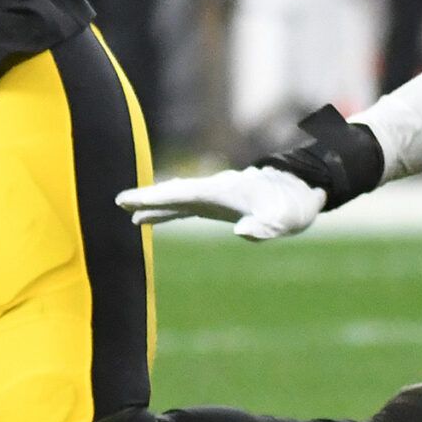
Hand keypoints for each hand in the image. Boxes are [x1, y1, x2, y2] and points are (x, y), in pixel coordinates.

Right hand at [117, 166, 322, 239]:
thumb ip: (264, 226)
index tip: (130, 199)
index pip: (181, 194)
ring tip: (128, 212)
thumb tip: (241, 232)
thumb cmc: (292, 205)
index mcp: (221, 191)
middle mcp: (212, 189)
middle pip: (173, 192)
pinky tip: (149, 220)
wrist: (302, 190)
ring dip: (152, 204)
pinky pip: (182, 205)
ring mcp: (212, 195)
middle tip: (119, 201)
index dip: (155, 198)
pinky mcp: (214, 203)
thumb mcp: (284, 219)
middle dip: (147, 197)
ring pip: (175, 197)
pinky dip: (164, 211)